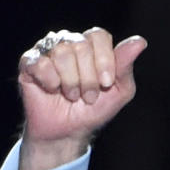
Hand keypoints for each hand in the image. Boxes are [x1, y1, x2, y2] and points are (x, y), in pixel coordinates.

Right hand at [17, 27, 146, 169]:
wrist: (68, 133)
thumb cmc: (93, 111)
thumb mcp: (118, 92)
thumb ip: (126, 66)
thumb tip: (140, 41)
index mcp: (90, 45)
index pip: (98, 36)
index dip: (104, 61)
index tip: (106, 84)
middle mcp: (68, 42)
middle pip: (80, 45)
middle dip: (88, 79)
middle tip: (87, 96)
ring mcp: (47, 50)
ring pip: (61, 53)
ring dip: (70, 83)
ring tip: (71, 96)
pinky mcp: (29, 62)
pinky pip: (41, 63)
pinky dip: (51, 82)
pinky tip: (52, 90)